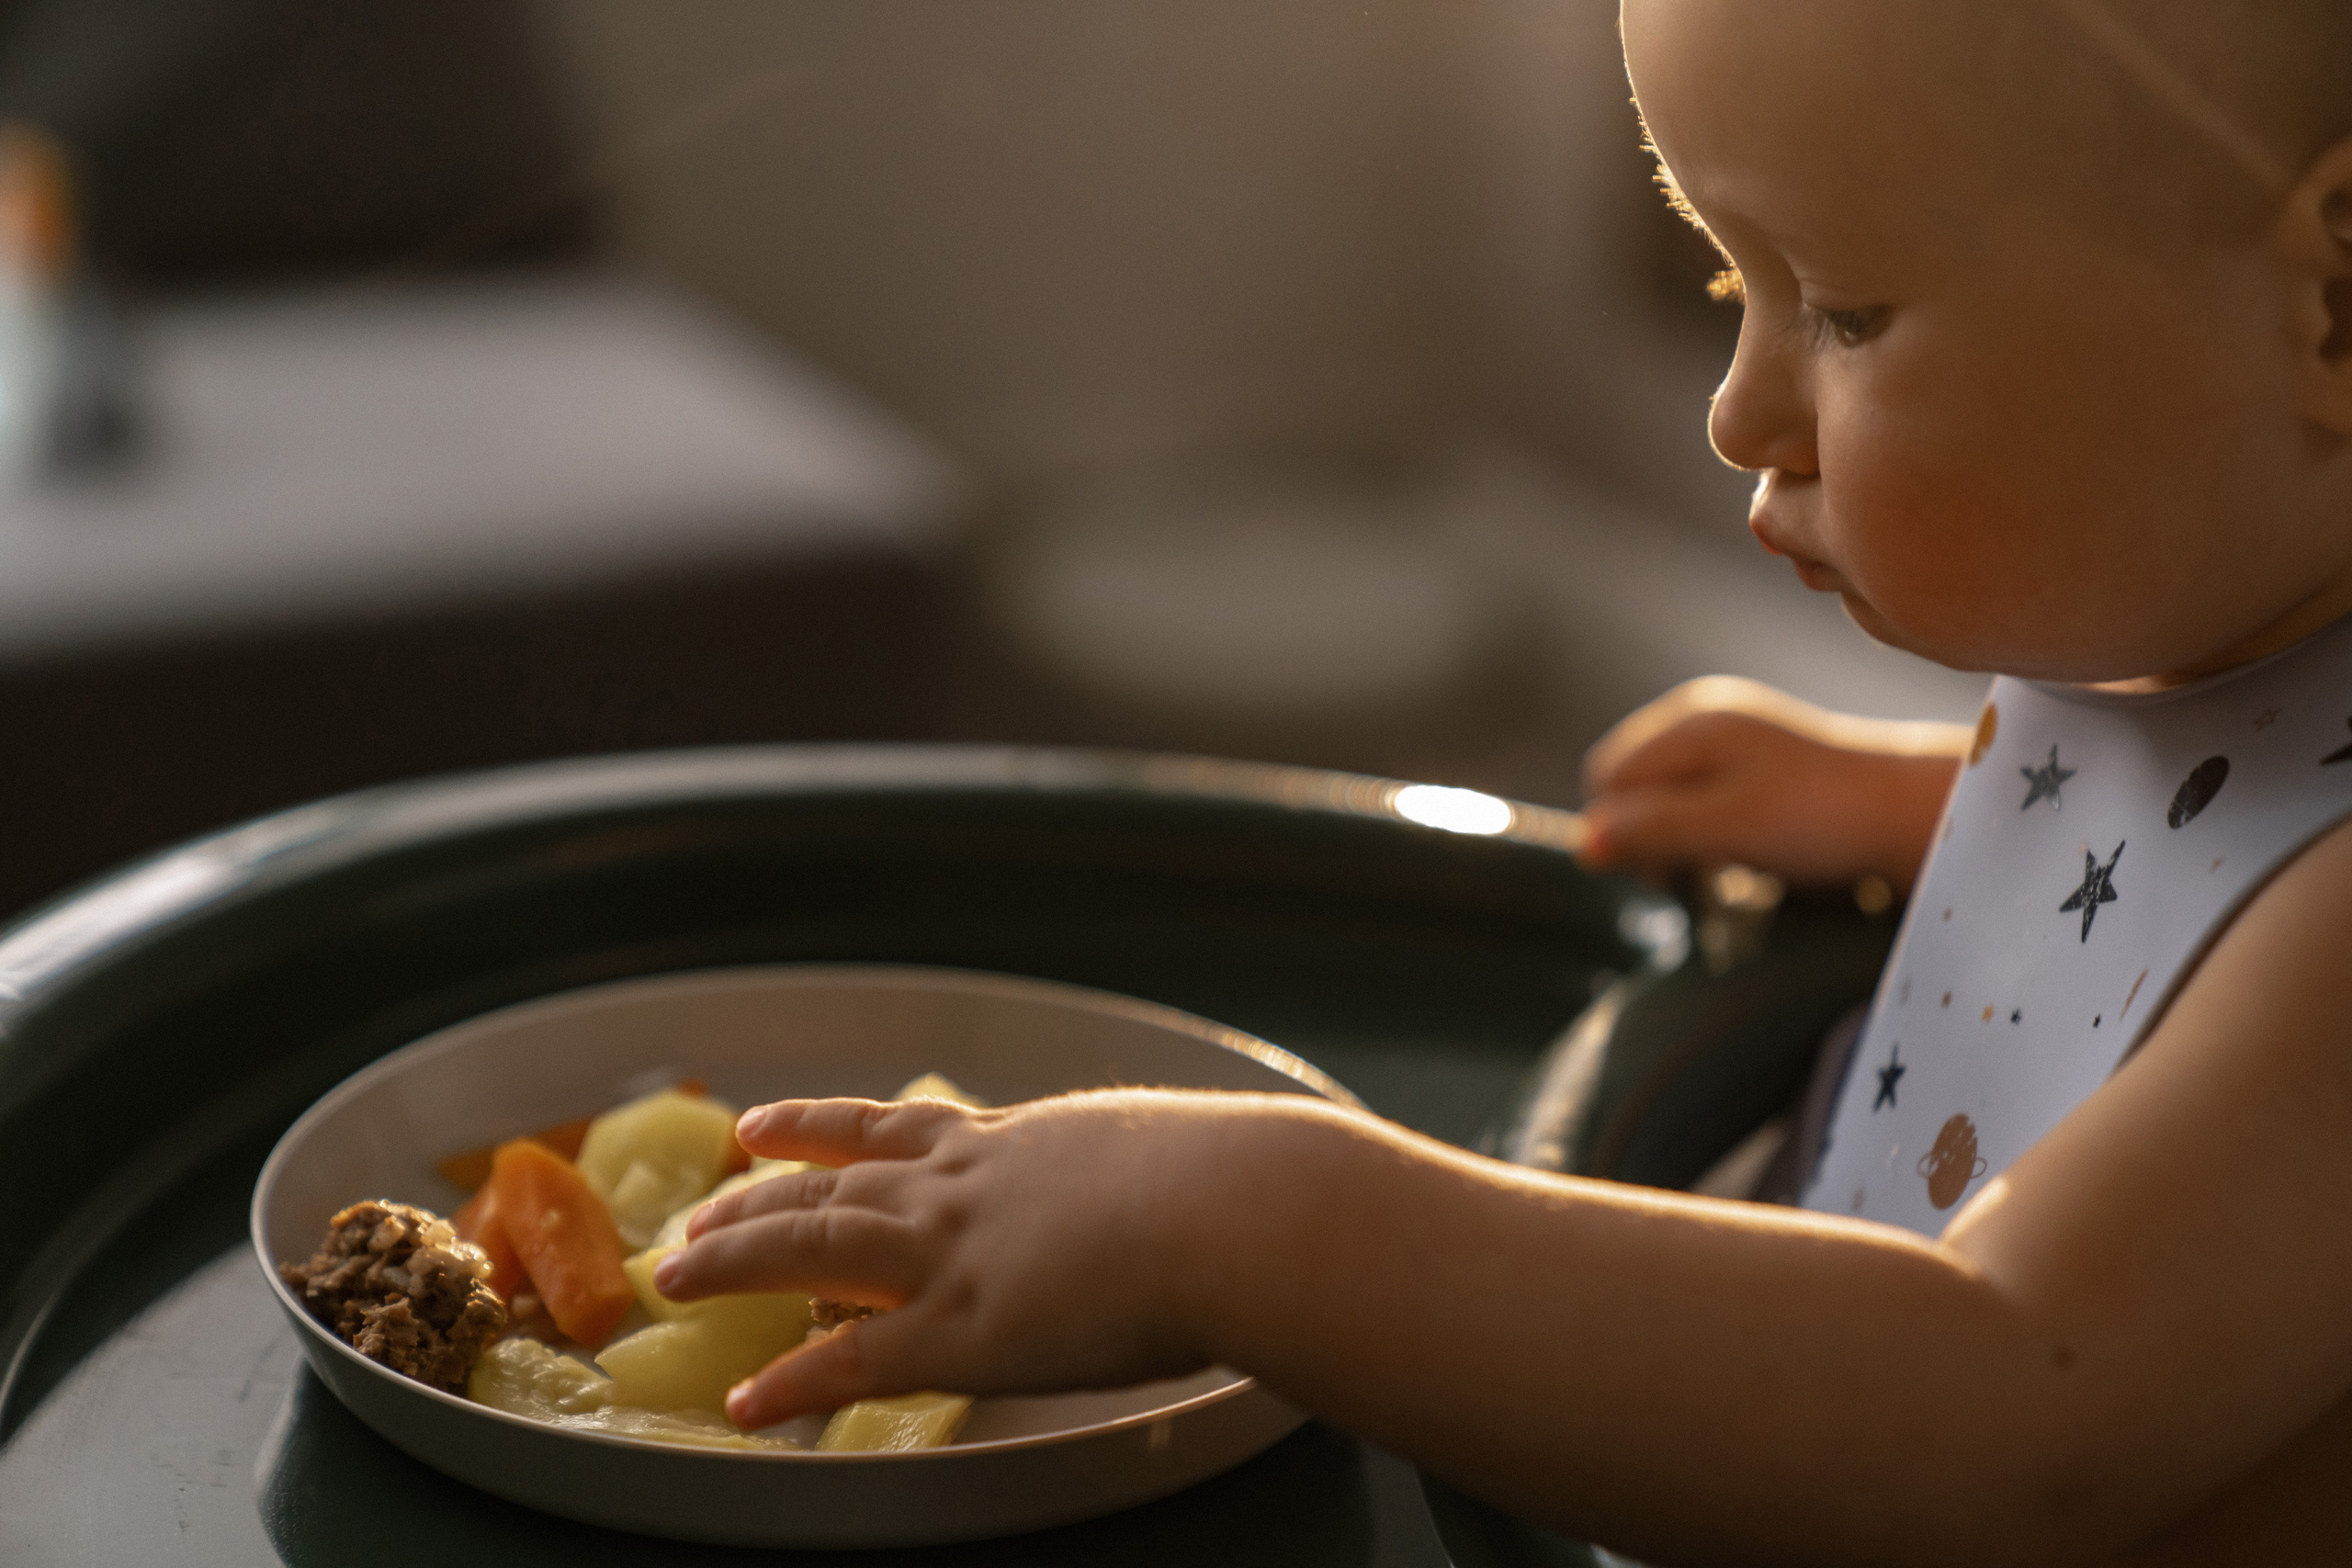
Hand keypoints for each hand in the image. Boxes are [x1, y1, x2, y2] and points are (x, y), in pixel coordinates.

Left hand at [653, 1088, 1339, 1427]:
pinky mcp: (958, 1330)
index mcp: (1012, 1141)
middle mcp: (963, 1185)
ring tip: (680, 1276)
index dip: (820, 1128)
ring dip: (739, 1262)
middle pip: (832, 1184)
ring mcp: (952, 1253)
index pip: (892, 1129)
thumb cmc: (1227, 1183)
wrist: (1230, 1211)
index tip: (766, 1128)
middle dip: (756, 1200)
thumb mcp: (1156, 1150)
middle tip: (697, 1215)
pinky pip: (853, 1357)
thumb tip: (1165, 1182)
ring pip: (815, 1247)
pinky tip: (750, 1403)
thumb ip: (1130, 1168)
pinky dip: (794, 1381)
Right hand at [1579, 676, 1967, 888]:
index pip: (1608, 779)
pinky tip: (1741, 851)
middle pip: (1630, 783)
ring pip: (1663, 793)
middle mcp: (1703, 716)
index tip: (1669, 877)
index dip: (1620, 834)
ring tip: (1723, 867)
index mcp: (1691, 723)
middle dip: (1646, 835)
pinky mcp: (1754, 759)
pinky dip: (1705, 829)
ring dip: (1677, 838)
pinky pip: (1698, 795)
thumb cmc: (1821, 821)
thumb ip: (1653, 832)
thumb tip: (1582, 845)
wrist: (1908, 814)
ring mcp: (1730, 733)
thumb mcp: (1728, 829)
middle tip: (1697, 877)